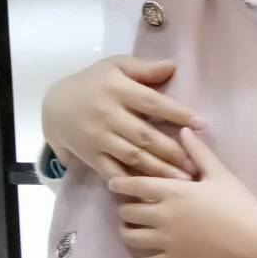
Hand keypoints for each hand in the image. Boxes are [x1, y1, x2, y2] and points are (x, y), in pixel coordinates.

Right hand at [42, 56, 203, 181]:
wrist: (55, 104)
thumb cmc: (94, 82)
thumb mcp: (116, 66)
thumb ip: (144, 68)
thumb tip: (172, 66)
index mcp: (119, 90)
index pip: (153, 103)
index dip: (178, 114)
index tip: (202, 124)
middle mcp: (109, 115)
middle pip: (145, 136)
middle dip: (173, 152)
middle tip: (196, 165)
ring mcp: (99, 138)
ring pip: (133, 157)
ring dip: (159, 170)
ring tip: (183, 181)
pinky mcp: (91, 156)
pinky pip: (113, 172)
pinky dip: (131, 182)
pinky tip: (150, 191)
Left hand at [110, 128, 256, 257]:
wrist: (252, 239)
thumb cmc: (237, 202)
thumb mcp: (219, 173)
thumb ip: (198, 152)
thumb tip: (183, 130)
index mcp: (173, 191)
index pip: (135, 185)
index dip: (120, 183)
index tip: (113, 182)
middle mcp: (163, 216)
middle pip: (127, 212)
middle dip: (124, 208)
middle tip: (129, 205)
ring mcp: (165, 242)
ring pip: (130, 237)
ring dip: (127, 231)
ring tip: (132, 227)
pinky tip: (139, 255)